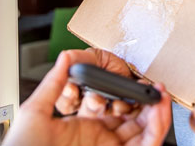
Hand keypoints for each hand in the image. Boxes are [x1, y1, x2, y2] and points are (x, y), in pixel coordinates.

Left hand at [4, 51, 171, 145]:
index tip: (132, 81)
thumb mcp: (36, 112)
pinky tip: (158, 109)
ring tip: (159, 94)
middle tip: (152, 87)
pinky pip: (147, 145)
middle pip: (134, 121)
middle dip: (146, 103)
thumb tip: (65, 57)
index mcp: (82, 129)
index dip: (125, 95)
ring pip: (145, 132)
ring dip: (157, 112)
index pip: (112, 110)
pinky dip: (158, 127)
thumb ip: (53, 83)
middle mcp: (100, 141)